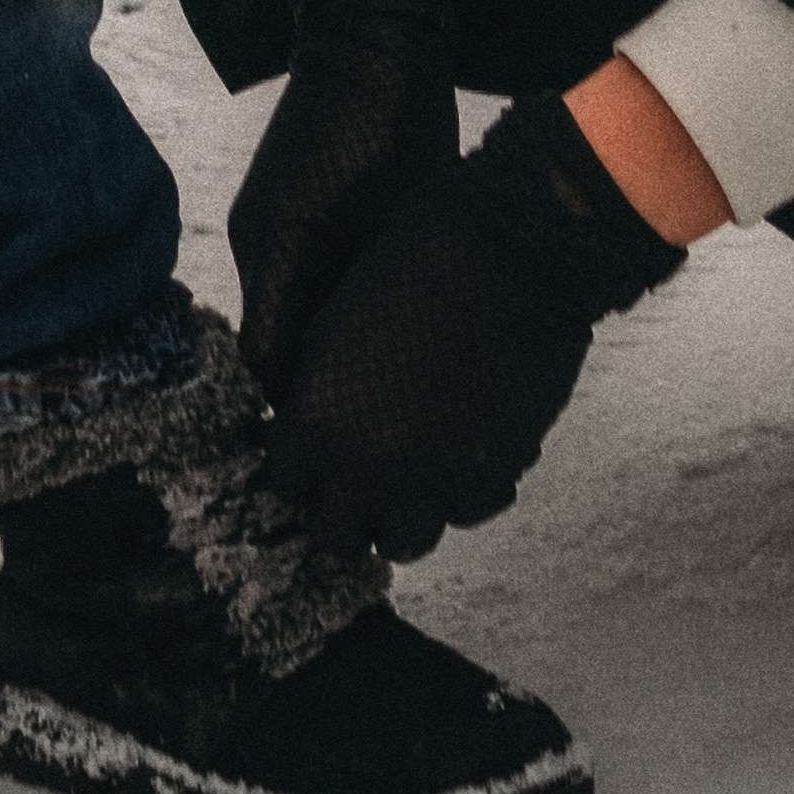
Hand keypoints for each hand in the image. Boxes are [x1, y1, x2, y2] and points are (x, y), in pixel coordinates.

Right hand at [229, 0, 464, 400]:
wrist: (373, 38)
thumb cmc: (400, 125)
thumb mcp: (408, 224)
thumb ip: (389, 303)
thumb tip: (398, 382)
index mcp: (280, 247)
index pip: (272, 365)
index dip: (309, 415)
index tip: (355, 448)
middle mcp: (256, 240)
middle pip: (274, 346)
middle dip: (319, 391)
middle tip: (375, 430)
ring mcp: (262, 222)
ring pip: (284, 313)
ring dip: (323, 348)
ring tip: (380, 386)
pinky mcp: (278, 208)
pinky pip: (292, 279)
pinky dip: (325, 309)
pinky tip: (374, 324)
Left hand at [267, 92, 682, 559]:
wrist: (509, 250)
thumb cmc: (414, 258)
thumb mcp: (336, 317)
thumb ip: (318, 385)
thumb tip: (314, 422)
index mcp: (314, 422)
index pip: (285, 484)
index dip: (299, 469)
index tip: (314, 458)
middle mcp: (364, 466)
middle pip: (334, 537)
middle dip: (341, 513)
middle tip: (357, 485)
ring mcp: (428, 481)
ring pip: (402, 543)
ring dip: (401, 517)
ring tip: (410, 480)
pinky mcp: (489, 478)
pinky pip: (464, 514)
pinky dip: (461, 492)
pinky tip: (463, 452)